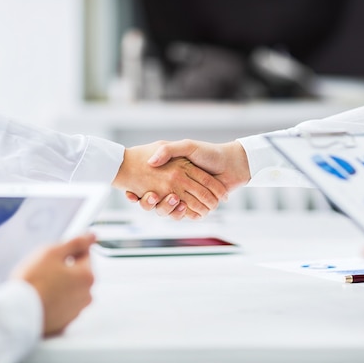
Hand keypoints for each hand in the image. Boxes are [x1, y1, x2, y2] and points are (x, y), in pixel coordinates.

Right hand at [12, 233, 94, 336]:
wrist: (16, 314)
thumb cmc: (33, 283)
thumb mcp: (52, 253)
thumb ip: (75, 242)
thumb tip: (92, 236)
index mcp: (87, 276)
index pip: (85, 253)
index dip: (67, 250)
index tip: (53, 255)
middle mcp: (86, 295)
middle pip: (78, 272)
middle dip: (64, 269)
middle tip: (43, 271)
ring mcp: (76, 311)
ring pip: (70, 289)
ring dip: (60, 285)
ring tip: (40, 287)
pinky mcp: (64, 322)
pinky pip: (62, 305)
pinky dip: (54, 301)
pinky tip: (40, 299)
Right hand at [113, 141, 228, 219]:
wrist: (233, 164)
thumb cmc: (210, 153)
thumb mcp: (187, 146)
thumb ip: (169, 150)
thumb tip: (151, 162)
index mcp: (170, 173)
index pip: (147, 186)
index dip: (137, 192)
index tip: (131, 193)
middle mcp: (175, 187)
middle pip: (154, 202)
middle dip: (148, 203)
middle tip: (151, 196)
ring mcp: (185, 198)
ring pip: (167, 212)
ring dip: (165, 209)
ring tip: (171, 200)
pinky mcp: (196, 207)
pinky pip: (184, 216)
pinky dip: (181, 214)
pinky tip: (182, 207)